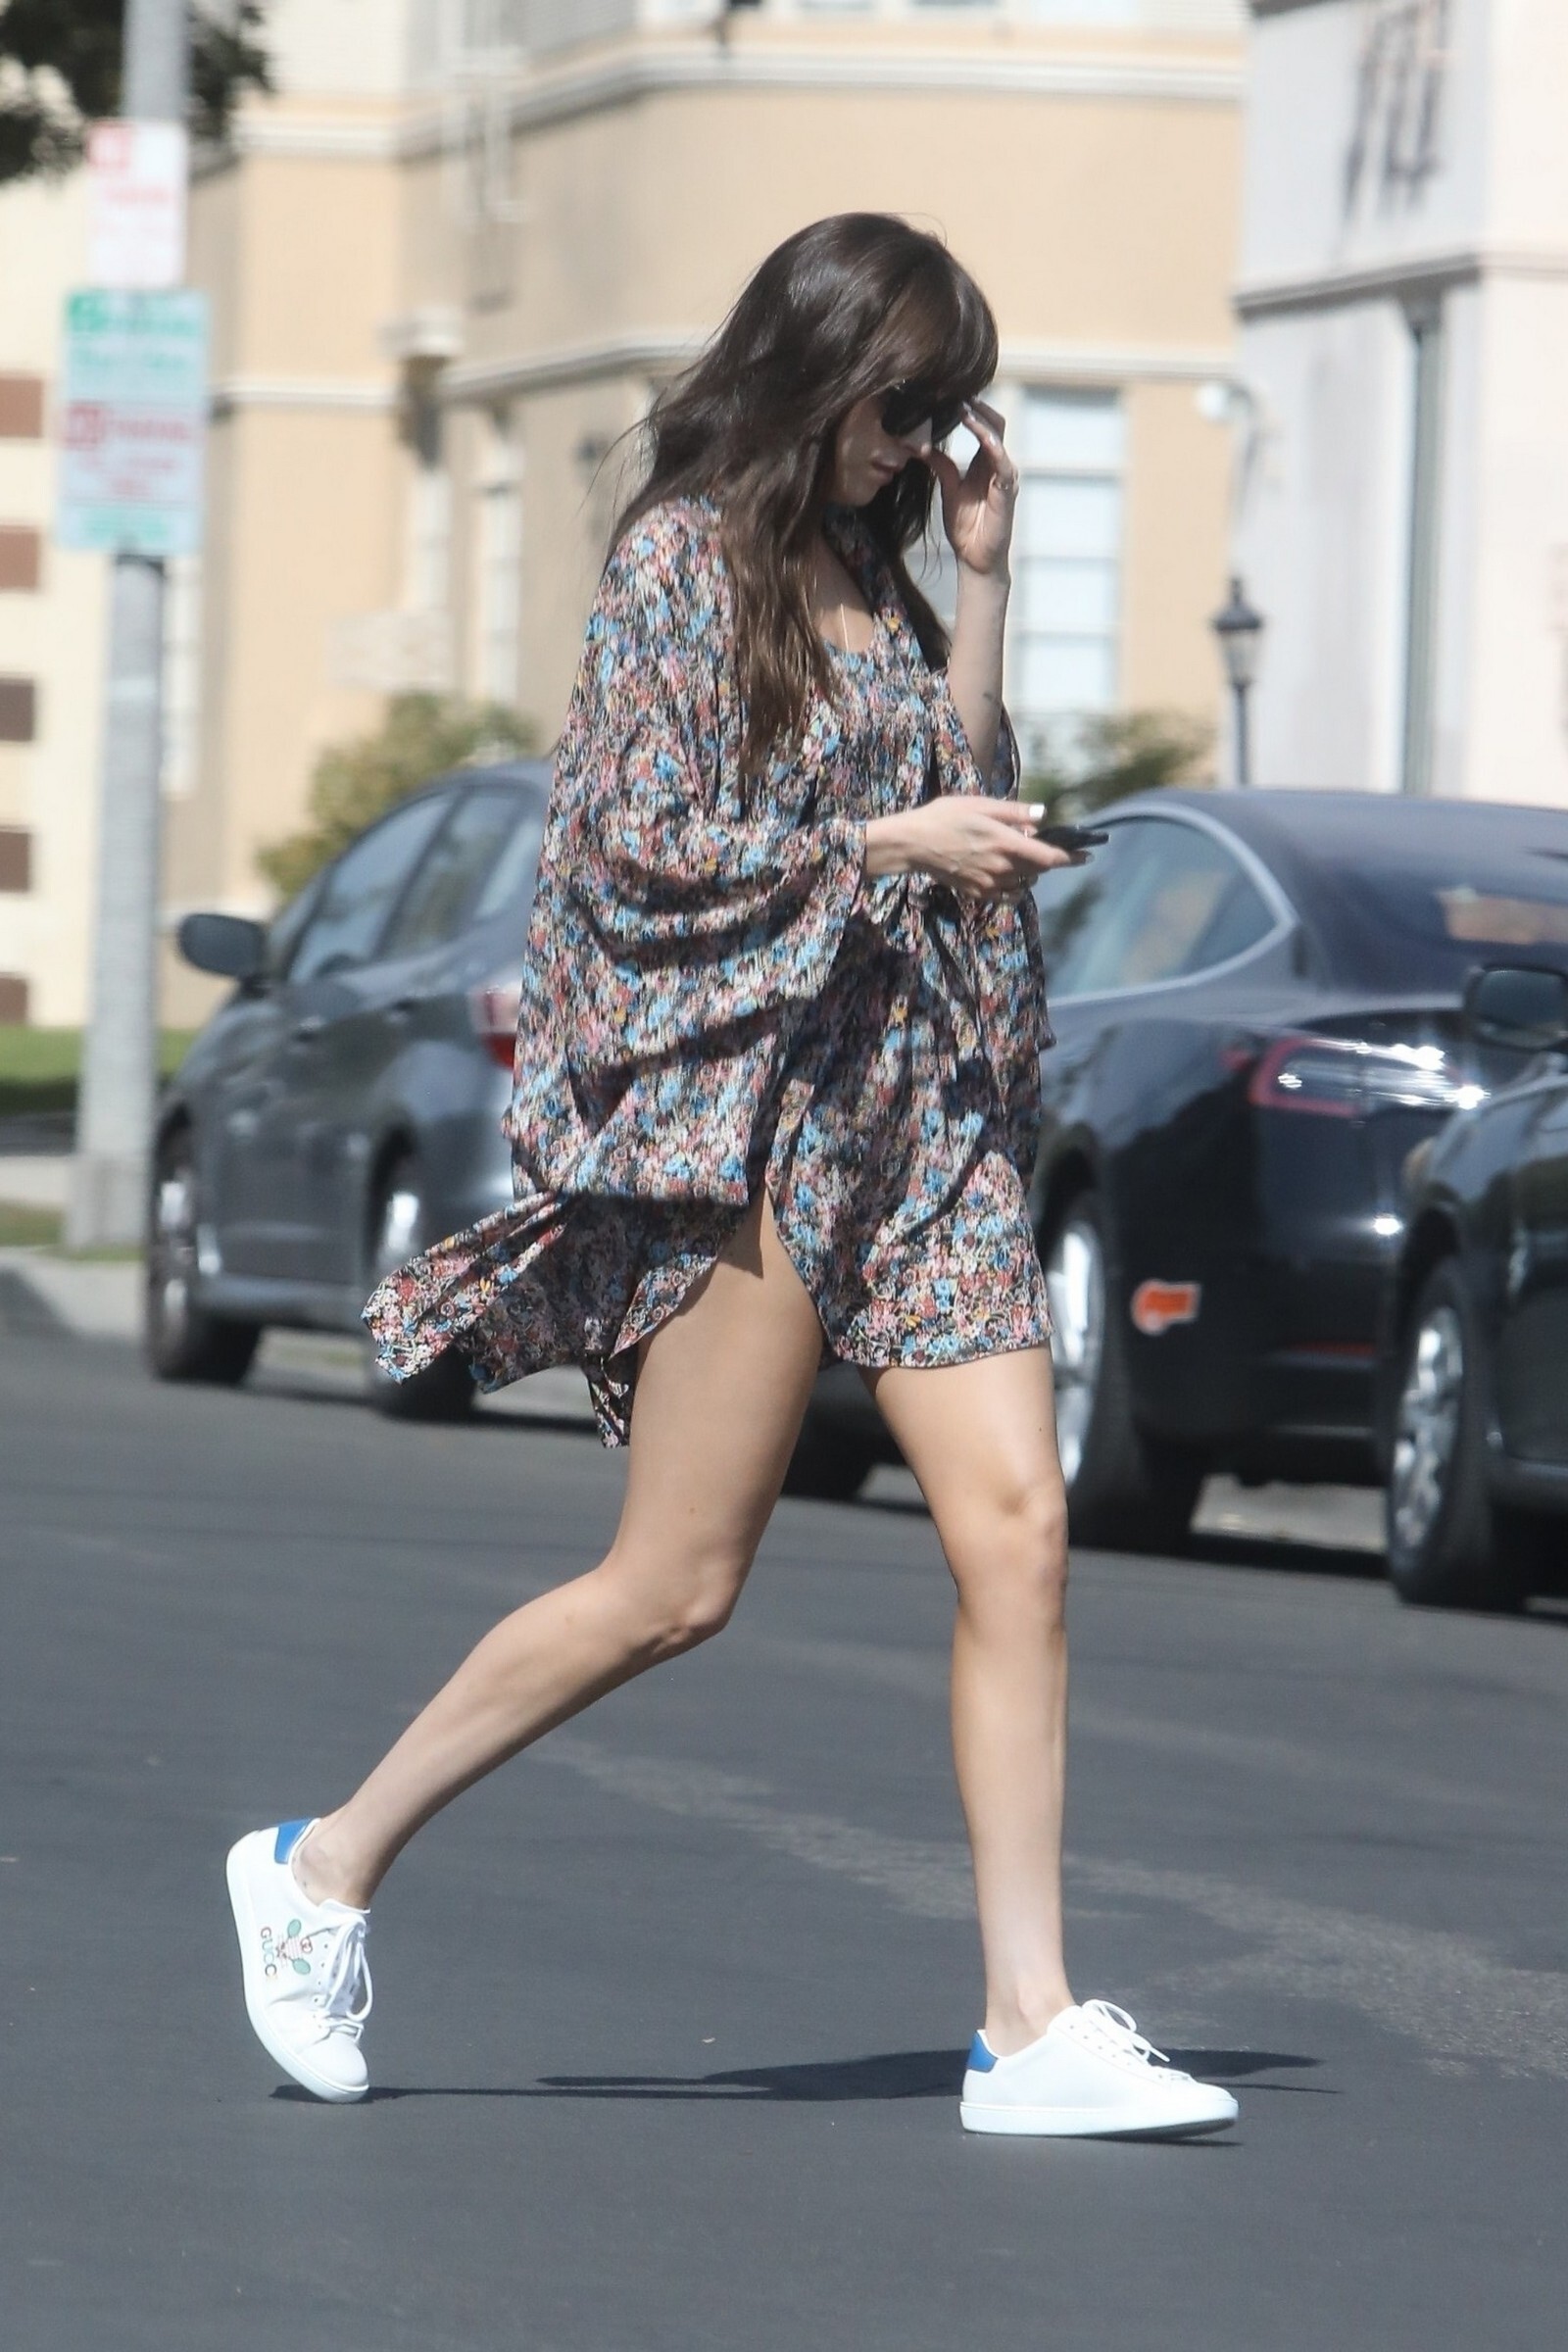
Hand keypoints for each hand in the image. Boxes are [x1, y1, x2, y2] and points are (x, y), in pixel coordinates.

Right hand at [866, 798, 1082, 901]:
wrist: (914, 844)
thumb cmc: (945, 817)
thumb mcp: (981, 805)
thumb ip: (1014, 812)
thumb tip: (1042, 816)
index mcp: (1006, 842)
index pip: (1049, 856)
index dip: (1071, 858)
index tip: (1086, 855)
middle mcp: (1002, 867)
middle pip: (1039, 869)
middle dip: (1049, 860)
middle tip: (1046, 847)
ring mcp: (991, 883)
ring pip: (1024, 882)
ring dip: (1029, 871)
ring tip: (1016, 855)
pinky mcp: (979, 893)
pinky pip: (1008, 895)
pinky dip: (1015, 887)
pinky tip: (1007, 874)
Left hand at [923, 400, 1018, 579]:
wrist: (976, 558)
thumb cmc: (965, 527)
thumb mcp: (949, 489)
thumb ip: (941, 465)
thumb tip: (921, 445)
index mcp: (984, 463)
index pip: (983, 425)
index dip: (970, 409)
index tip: (950, 394)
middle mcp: (998, 465)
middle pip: (995, 424)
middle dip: (978, 407)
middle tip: (957, 392)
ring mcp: (1005, 476)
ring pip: (998, 438)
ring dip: (981, 421)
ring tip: (964, 407)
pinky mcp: (1007, 491)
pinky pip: (1002, 463)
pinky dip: (992, 447)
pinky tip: (980, 435)